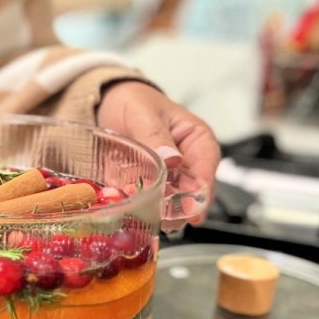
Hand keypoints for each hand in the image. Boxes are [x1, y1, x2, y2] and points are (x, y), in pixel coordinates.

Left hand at [96, 81, 219, 222]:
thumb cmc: (136, 102)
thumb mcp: (144, 114)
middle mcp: (187, 164)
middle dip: (177, 209)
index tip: (192, 211)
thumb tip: (172, 160)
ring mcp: (168, 179)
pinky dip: (137, 209)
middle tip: (161, 216)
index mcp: (198, 142)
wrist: (111, 103)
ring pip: (170, 206)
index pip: (207, 172)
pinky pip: (146, 205)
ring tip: (143, 213)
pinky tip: (127, 208)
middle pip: (191, 196)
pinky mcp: (147, 188)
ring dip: (158, 213)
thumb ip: (156, 136)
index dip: (200, 194)